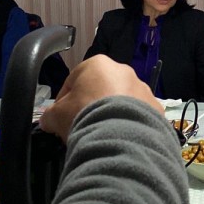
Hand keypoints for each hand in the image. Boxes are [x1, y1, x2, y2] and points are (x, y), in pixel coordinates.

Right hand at [40, 55, 163, 141]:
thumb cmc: (84, 115)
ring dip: (111, 115)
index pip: (73, 81)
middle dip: (90, 107)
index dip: (63, 102)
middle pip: (99, 90)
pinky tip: (119, 139)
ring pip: (120, 103)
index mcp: (97, 64)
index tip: (61, 119)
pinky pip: (137, 117)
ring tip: (102, 135)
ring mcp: (142, 89)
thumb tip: (48, 120)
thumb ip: (49, 115)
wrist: (120, 136)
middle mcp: (123, 71)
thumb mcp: (55, 115)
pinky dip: (128, 126)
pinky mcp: (155, 108)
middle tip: (81, 127)